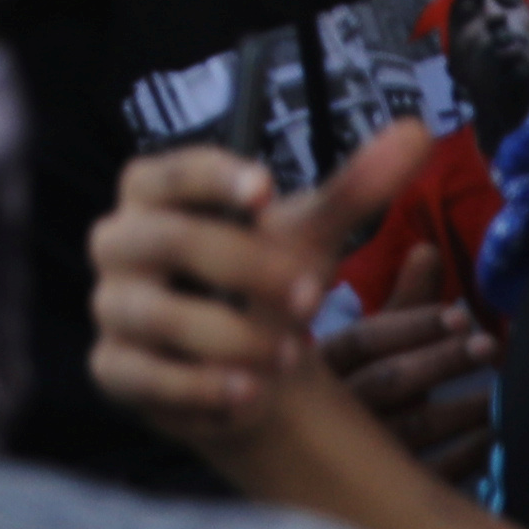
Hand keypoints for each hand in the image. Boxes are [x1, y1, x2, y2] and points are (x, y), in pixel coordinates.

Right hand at [88, 122, 426, 501]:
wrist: (245, 361)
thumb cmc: (267, 279)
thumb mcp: (312, 235)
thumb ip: (357, 187)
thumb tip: (418, 132)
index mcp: (153, 193)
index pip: (169, 172)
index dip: (213, 178)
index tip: (266, 188)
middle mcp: (119, 243)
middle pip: (169, 240)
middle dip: (244, 267)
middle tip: (311, 295)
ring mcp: (111, 308)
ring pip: (156, 314)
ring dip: (229, 336)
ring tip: (290, 356)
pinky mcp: (112, 369)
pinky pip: (143, 376)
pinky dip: (199, 388)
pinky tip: (248, 395)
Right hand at [322, 295, 499, 487]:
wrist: (311, 466)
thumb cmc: (355, 391)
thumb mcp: (368, 345)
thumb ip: (401, 301)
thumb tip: (428, 248)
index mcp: (323, 365)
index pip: (366, 338)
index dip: (414, 323)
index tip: (460, 313)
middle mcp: (333, 409)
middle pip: (391, 380)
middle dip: (444, 360)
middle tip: (490, 345)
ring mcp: (356, 455)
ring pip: (413, 428)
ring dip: (464, 409)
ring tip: (502, 393)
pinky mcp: (382, 493)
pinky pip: (430, 473)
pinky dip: (466, 455)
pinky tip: (494, 439)